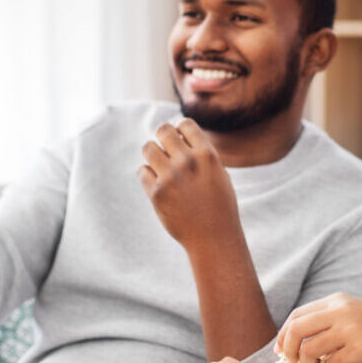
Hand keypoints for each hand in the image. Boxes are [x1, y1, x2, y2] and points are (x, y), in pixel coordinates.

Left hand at [137, 118, 240, 253]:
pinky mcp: (156, 193)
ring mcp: (170, 177)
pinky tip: (159, 185)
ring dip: (152, 153)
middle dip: (162, 136)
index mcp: (207, 154)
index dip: (180, 130)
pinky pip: (142, 171)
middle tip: (165, 149)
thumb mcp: (218, 173)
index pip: (185, 124)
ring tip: (160, 166)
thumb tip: (177, 133)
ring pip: (148, 148)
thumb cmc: (219, 205)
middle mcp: (187, 162)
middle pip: (162, 130)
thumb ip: (201, 153)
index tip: (180, 141)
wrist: (213, 238)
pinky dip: (148, 175)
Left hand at [275, 293, 361, 362]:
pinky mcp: (360, 349)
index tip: (282, 350)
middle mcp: (341, 311)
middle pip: (296, 329)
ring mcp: (351, 329)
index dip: (283, 334)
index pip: (297, 314)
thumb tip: (296, 340)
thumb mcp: (355, 314)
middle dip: (288, 349)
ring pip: (310, 348)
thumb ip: (329, 320)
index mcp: (337, 300)